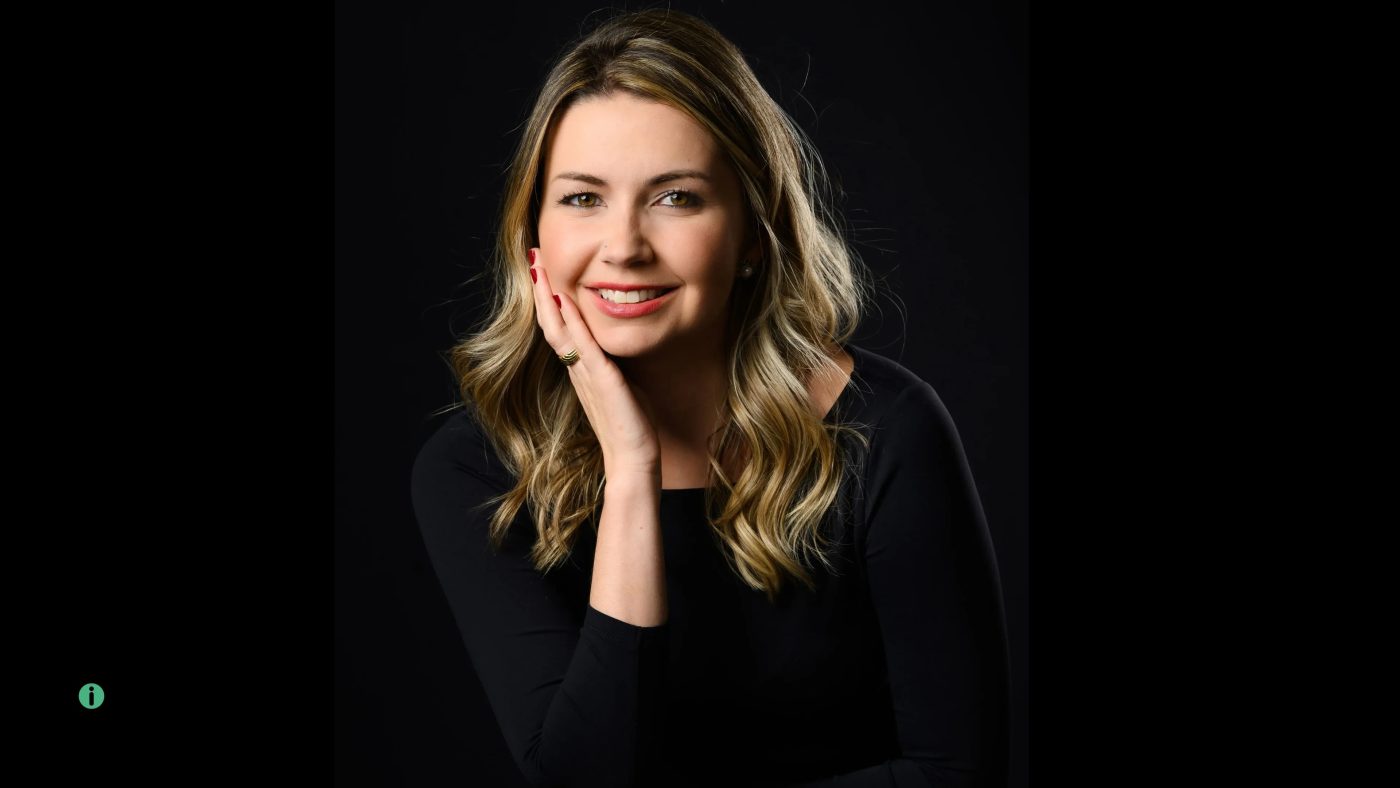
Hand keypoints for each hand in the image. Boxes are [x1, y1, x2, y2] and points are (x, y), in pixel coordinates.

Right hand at [529, 247, 661, 479]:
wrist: (632, 458)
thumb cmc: (629, 424)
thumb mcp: (619, 384)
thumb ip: (611, 363)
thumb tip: (612, 345)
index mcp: (580, 367)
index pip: (559, 326)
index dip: (548, 298)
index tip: (543, 269)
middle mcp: (576, 367)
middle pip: (550, 321)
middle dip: (542, 288)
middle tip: (533, 256)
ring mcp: (585, 372)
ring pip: (559, 328)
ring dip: (547, 296)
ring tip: (539, 266)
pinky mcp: (601, 379)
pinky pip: (582, 344)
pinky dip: (572, 320)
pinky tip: (566, 298)